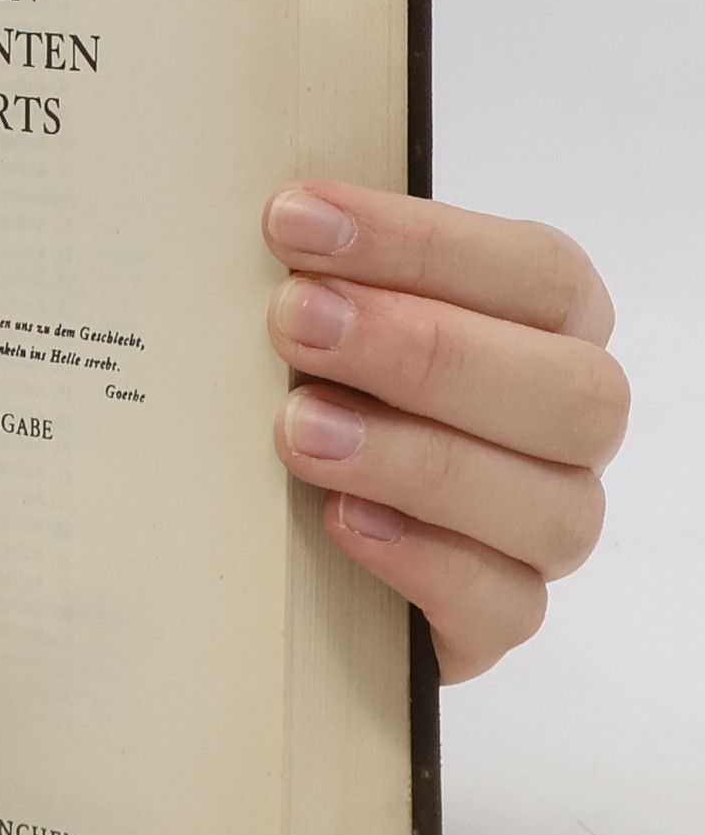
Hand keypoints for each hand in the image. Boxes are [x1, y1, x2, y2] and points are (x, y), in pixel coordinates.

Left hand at [264, 181, 627, 683]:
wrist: (288, 539)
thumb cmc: (316, 385)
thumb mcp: (313, 321)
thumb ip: (319, 271)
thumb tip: (266, 215)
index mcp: (546, 324)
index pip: (534, 272)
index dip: (418, 243)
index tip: (292, 220)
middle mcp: (567, 425)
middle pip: (568, 390)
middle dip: (422, 350)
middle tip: (294, 323)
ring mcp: (544, 528)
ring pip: (550, 507)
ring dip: (415, 460)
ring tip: (299, 432)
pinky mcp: (496, 619)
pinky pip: (504, 606)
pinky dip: (424, 563)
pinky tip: (343, 521)